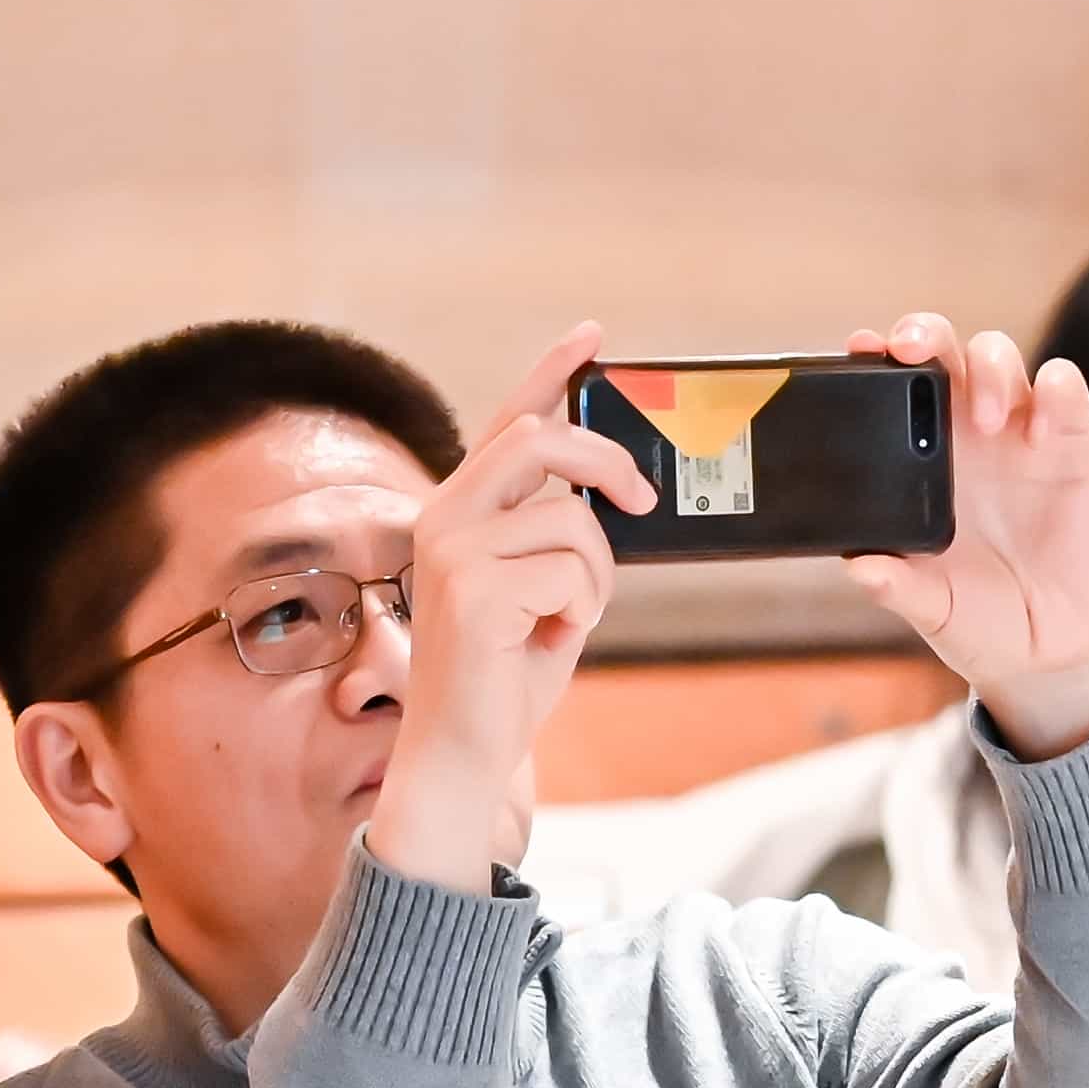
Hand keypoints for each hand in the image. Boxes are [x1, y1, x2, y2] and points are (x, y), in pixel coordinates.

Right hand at [365, 328, 641, 895]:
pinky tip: (548, 638)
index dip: (551, 374)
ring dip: (596, 573)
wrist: (461, 752)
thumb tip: (620, 492)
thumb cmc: (505, 676)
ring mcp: (452, 551)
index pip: (508, 423)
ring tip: (569, 615)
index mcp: (459, 511)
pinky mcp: (472, 589)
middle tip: (645, 497)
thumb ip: (562, 537)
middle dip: (606, 462)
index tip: (594, 336)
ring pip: (570, 519)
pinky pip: (570, 571)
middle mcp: (443, 518)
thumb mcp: (544, 589)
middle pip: (539, 441)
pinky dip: (582, 608)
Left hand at [847, 313, 1088, 758]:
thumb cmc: (976, 619)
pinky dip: (1055, 388)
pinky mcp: (1072, 444)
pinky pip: (1065, 389)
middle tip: (911, 350)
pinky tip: (1041, 429)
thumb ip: (897, 587)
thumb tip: (861, 568)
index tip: (860, 348)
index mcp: (917, 460)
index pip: (893, 387)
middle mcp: (965, 434)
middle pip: (944, 351)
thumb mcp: (932, 608)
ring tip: (984, 420)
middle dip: (925, 332)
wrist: (1046, 649)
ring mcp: (1020, 433)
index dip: (876, 355)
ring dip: (987, 368)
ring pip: (999, 356)